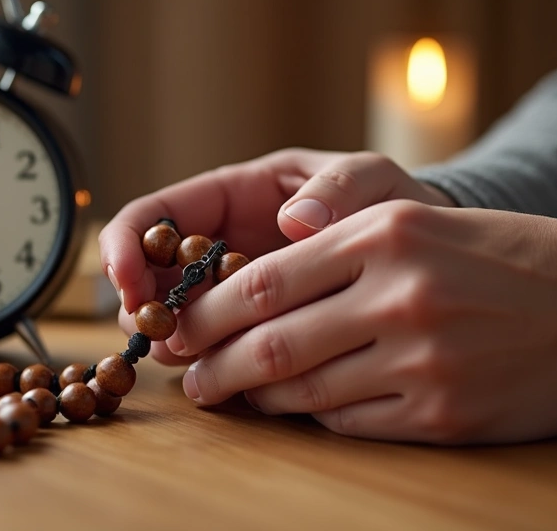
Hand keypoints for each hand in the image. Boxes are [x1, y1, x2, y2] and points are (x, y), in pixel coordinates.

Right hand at [100, 148, 452, 364]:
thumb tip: (296, 218)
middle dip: (141, 303)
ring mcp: (236, 292)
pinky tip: (222, 376)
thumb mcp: (375, 180)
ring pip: (177, 317)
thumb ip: (341, 186)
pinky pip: (220, 349)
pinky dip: (211, 364)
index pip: (156, 213)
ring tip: (186, 357)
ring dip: (170, 339)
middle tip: (158, 333)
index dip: (127, 244)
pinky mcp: (259, 334)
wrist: (431, 260)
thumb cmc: (396, 205)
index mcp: (234, 196)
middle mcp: (223, 245)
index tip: (125, 280)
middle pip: (151, 274)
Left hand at [169, 201, 556, 443]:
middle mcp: (400, 295)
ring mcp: (423, 359)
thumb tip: (251, 295)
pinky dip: (318, 416)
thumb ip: (337, 250)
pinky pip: (351, 422)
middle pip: (273, 342)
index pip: (265, 282)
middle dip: (217, 366)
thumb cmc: (504, 258)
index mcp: (386, 235)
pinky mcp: (443, 413)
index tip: (180, 328)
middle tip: (192, 380)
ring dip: (261, 397)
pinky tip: (306, 408)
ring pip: (306, 389)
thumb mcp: (421, 225)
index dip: (208, 313)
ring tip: (235, 396)